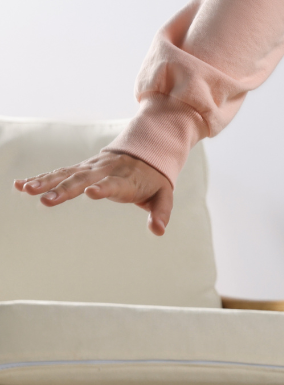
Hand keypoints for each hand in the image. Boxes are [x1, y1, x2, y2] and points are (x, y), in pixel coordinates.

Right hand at [13, 150, 173, 235]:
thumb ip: (161, 213)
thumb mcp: (163, 195)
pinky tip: (19, 184)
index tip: (92, 193)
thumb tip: (159, 231)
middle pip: (83, 180)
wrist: (145, 153)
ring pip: (66, 175)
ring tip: (26, 190)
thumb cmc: (154, 180)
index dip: (104, 188)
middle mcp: (105, 171)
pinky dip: (40, 177)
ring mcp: (90, 169)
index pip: (114, 184)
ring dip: (46, 182)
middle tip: (46, 200)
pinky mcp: (80, 169)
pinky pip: (58, 173)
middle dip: (64, 190)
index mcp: (126, 179)